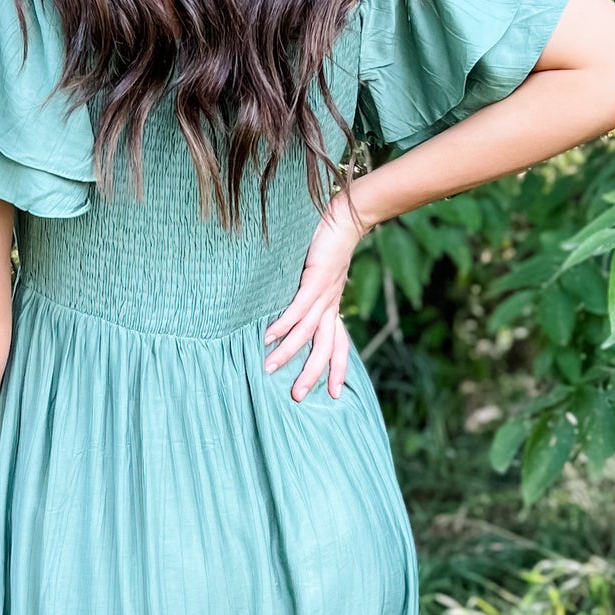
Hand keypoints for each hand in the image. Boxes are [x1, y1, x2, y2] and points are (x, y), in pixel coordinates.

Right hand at [262, 188, 368, 400]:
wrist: (346, 218)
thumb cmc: (329, 246)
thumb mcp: (320, 276)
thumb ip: (309, 296)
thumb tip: (291, 310)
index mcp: (333, 308)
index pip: (339, 345)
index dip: (337, 369)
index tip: (333, 394)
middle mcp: (331, 306)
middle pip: (324, 349)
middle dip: (311, 374)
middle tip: (296, 396)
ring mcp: (324, 295)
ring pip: (307, 332)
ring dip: (287, 352)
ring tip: (269, 368)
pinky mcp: (315, 280)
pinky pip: (299, 309)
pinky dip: (284, 324)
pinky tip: (269, 336)